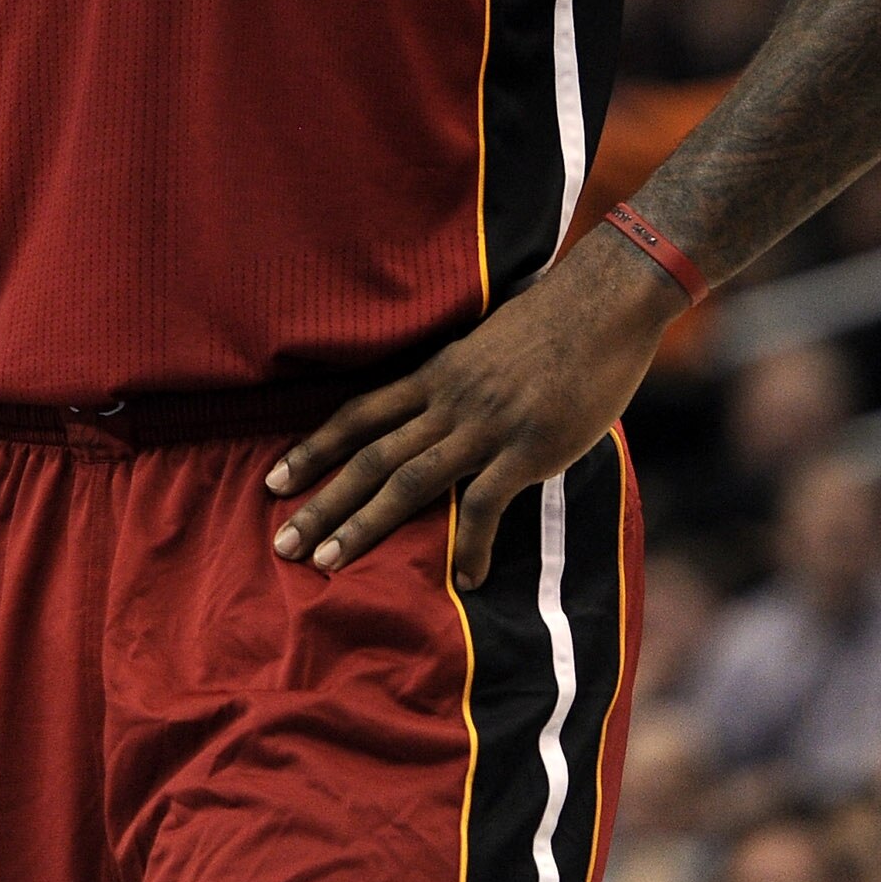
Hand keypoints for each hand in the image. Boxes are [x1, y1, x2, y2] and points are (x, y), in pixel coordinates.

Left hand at [265, 227, 679, 589]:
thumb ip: (463, 382)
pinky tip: (467, 581)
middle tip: (282, 542)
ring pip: (409, 481)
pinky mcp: (529, 447)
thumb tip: (448, 412)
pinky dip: (472, 545)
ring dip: (365, 525)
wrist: (605, 301)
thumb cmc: (557, 323)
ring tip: (329, 562)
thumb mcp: (489, 346)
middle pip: (369, 455)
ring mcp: (486, 425)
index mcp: (437, 374)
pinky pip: (486, 504)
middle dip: (322, 501)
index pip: (358, 414)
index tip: (275, 478)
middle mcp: (449, 400)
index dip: (314, 448)